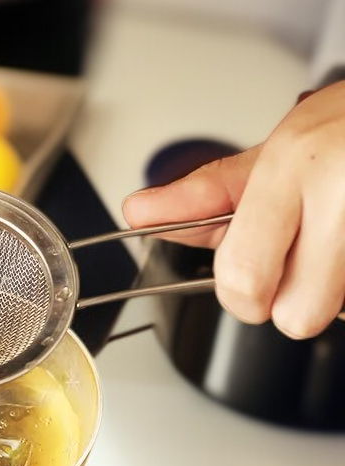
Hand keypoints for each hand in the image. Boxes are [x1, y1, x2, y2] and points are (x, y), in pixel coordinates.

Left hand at [123, 81, 344, 338]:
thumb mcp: (279, 149)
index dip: (242, 293)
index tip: (247, 281)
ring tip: (336, 237)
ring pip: (330, 314)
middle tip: (302, 257)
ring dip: (329, 291)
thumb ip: (208, 193)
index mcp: (295, 166)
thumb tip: (141, 212)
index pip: (242, 276)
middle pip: (294, 316)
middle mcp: (342, 194)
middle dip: (289, 298)